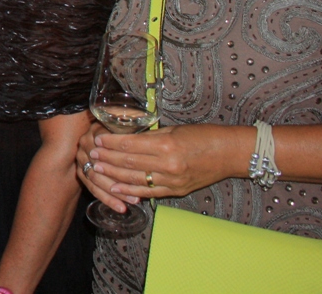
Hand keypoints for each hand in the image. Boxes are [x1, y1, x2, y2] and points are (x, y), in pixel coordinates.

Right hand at [77, 122, 139, 213]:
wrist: (88, 130)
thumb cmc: (114, 125)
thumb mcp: (125, 122)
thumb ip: (135, 130)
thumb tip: (154, 137)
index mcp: (96, 130)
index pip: (107, 146)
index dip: (121, 158)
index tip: (140, 168)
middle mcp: (85, 143)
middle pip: (101, 165)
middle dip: (120, 181)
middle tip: (138, 193)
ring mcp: (80, 158)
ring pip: (96, 179)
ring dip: (114, 193)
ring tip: (132, 202)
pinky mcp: (80, 170)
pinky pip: (91, 187)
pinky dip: (106, 198)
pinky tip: (120, 207)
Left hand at [80, 122, 244, 211]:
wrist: (230, 154)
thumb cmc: (204, 136)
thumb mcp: (175, 129)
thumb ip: (151, 135)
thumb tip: (126, 135)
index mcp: (166, 145)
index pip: (129, 144)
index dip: (110, 142)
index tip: (96, 138)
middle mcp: (167, 165)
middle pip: (128, 162)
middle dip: (107, 158)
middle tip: (91, 153)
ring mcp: (172, 181)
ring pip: (135, 179)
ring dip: (113, 174)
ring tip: (97, 168)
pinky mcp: (176, 191)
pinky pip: (148, 192)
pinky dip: (130, 191)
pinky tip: (115, 188)